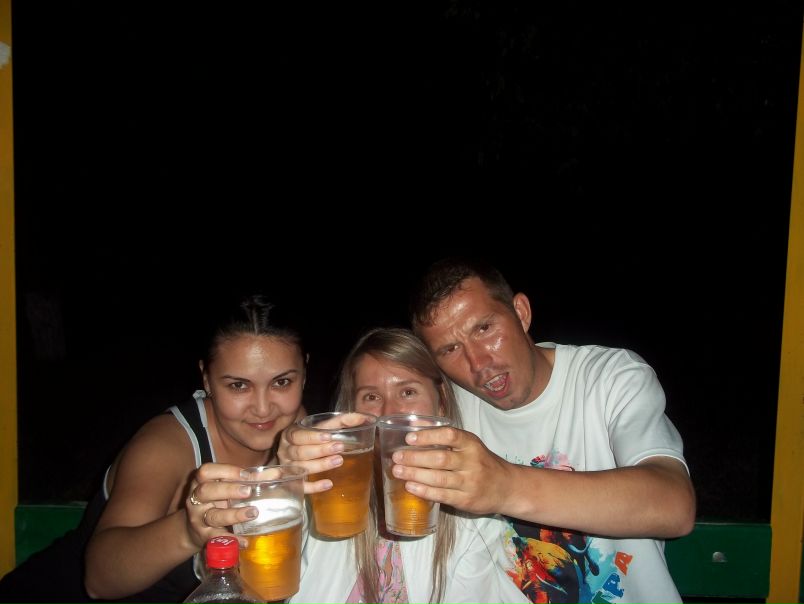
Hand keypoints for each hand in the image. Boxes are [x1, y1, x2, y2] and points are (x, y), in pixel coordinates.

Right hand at [184, 463, 257, 547]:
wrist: (193, 529)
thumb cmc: (217, 501)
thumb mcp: (228, 487)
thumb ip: (251, 479)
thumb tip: (277, 473)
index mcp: (202, 482)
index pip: (207, 471)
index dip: (226, 471)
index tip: (245, 474)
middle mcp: (196, 499)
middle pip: (206, 491)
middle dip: (228, 490)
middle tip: (248, 492)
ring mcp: (198, 518)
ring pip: (212, 515)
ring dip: (233, 514)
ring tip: (253, 513)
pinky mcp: (203, 536)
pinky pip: (216, 538)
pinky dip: (231, 540)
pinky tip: (244, 541)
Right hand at [277, 412, 372, 494]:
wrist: (295, 451)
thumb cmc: (311, 437)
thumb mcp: (321, 427)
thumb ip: (341, 421)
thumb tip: (364, 418)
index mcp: (291, 435)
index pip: (298, 435)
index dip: (312, 436)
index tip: (328, 436)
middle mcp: (286, 452)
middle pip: (300, 452)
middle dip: (320, 451)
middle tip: (340, 448)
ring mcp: (288, 468)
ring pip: (301, 469)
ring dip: (320, 465)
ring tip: (338, 461)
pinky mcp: (292, 483)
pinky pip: (301, 486)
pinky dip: (314, 486)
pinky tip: (328, 484)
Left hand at [390, 426, 514, 514]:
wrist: (506, 487)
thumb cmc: (482, 462)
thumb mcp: (469, 444)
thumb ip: (445, 436)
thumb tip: (415, 424)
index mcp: (471, 443)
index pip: (449, 435)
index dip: (428, 436)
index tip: (409, 438)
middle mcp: (472, 462)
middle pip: (440, 459)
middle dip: (415, 458)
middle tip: (396, 457)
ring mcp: (469, 482)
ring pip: (439, 478)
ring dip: (415, 475)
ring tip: (398, 471)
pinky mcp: (466, 500)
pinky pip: (442, 495)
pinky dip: (424, 491)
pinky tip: (410, 487)